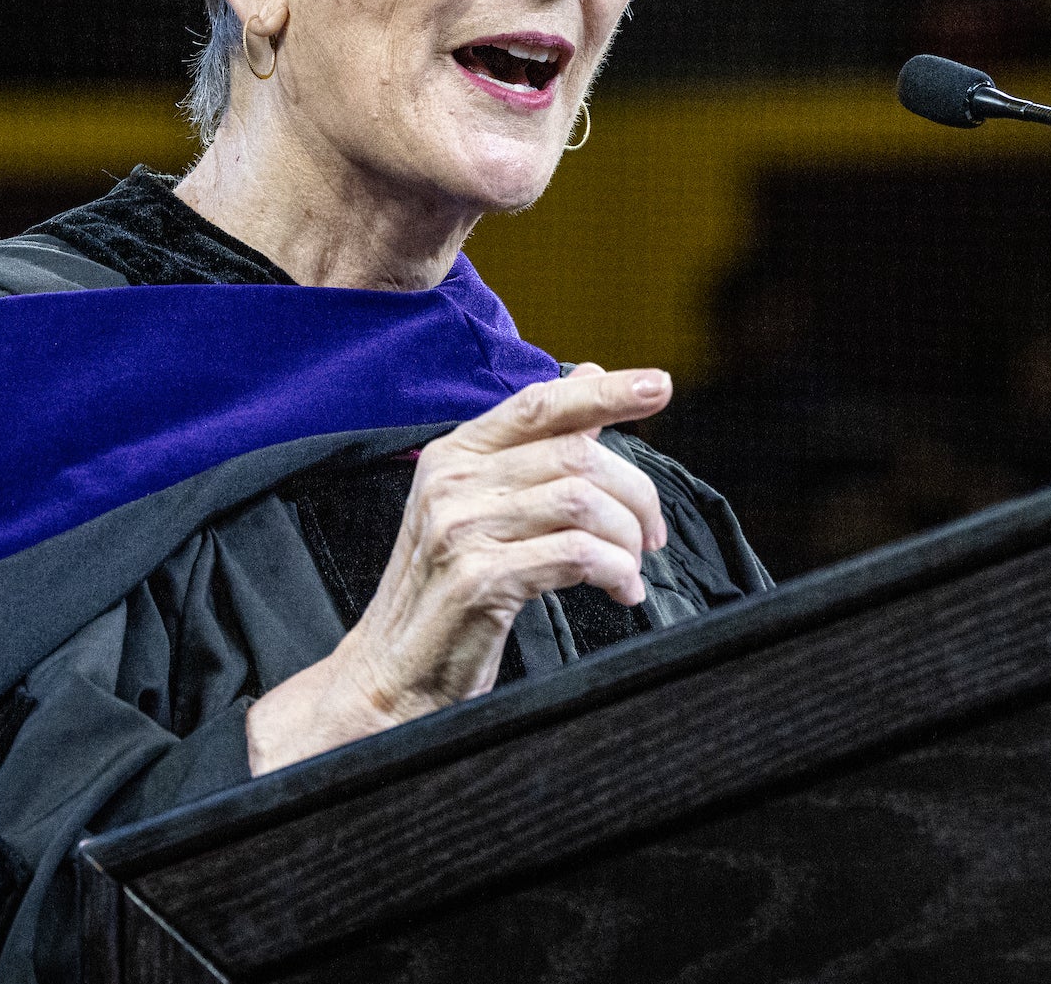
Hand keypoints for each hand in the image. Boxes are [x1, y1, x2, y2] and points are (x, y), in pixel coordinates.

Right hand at [245, 364, 670, 773]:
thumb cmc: (446, 591)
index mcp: (455, 454)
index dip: (605, 391)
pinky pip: (577, 554)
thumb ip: (538, 445)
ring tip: (633, 566)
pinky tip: (622, 591)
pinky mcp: (478, 578)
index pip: (540, 402)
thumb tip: (588, 376)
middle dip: (635, 491)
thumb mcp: (485, 506)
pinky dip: (616, 571)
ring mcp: (461, 528)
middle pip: (576, 455)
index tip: (658, 385)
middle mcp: (452, 481)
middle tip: (653, 532)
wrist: (392, 674)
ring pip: (582, 502)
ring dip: (627, 537)